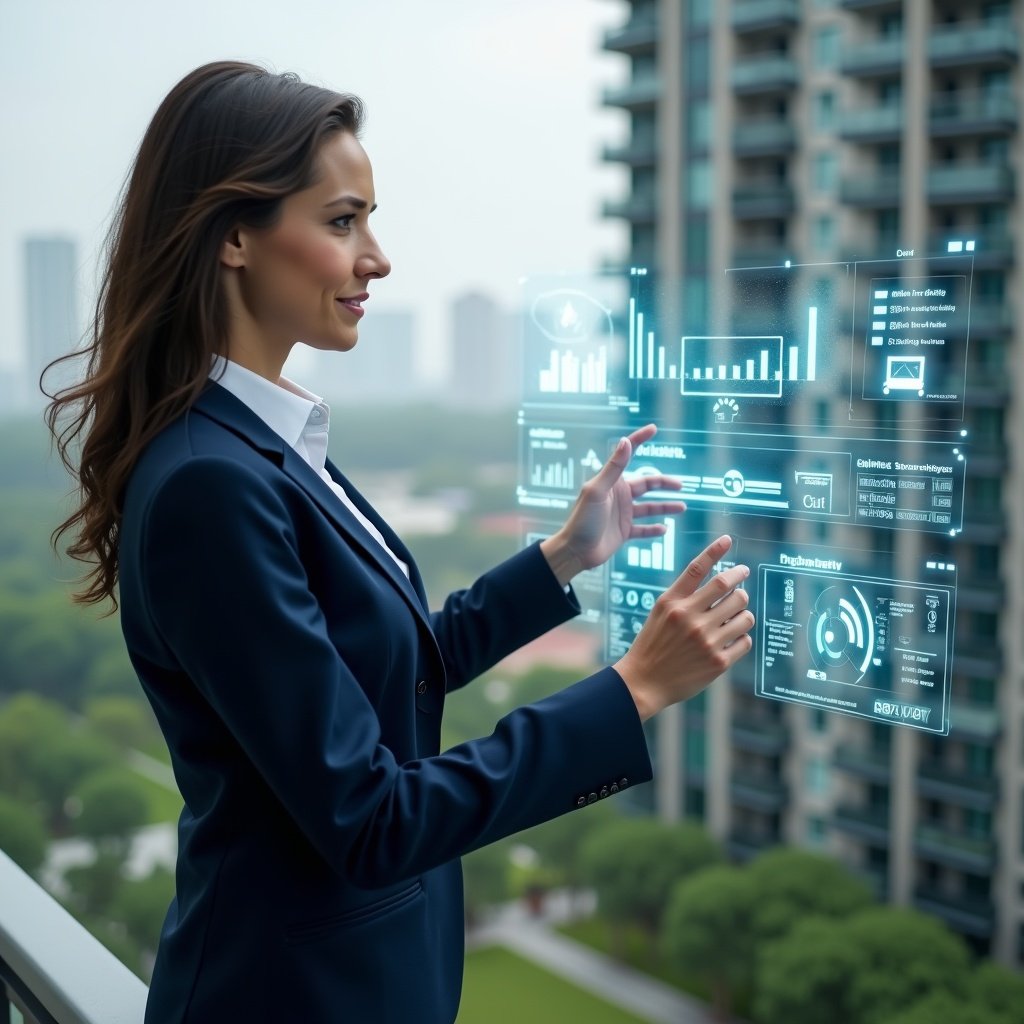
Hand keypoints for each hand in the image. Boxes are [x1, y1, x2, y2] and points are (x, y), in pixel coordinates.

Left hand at [540, 424, 684, 586]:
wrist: (575, 550)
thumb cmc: (582, 519)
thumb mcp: (598, 491)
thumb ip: (614, 468)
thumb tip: (625, 441)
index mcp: (612, 482)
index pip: (628, 455)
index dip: (639, 440)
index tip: (653, 428)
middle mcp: (619, 496)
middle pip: (647, 485)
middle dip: (664, 484)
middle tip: (681, 485)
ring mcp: (622, 514)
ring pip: (650, 507)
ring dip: (665, 507)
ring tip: (682, 507)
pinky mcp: (623, 532)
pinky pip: (643, 529)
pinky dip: (654, 529)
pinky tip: (665, 529)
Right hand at [614, 535, 754, 720]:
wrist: (645, 682)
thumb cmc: (653, 644)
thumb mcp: (660, 612)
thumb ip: (685, 595)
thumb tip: (722, 582)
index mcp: (673, 603)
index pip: (697, 568)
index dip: (715, 550)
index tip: (728, 539)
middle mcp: (690, 618)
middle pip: (731, 590)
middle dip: (741, 583)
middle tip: (742, 583)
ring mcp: (706, 640)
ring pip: (745, 616)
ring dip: (744, 613)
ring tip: (735, 616)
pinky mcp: (718, 662)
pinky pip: (745, 640)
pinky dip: (741, 637)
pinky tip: (730, 639)